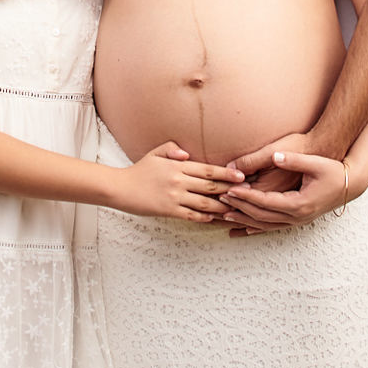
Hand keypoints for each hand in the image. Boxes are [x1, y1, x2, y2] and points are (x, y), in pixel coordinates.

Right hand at [115, 142, 244, 221]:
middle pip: (211, 186)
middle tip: (248, 193)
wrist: (120, 188)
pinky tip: (214, 218)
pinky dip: (205, 217)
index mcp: (177, 165)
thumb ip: (172, 149)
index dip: (227, 174)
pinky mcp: (169, 210)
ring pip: (205, 203)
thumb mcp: (155, 153)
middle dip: (231, 190)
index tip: (242, 176)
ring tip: (236, 208)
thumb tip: (187, 154)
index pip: (208, 170)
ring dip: (222, 206)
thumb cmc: (139, 170)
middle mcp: (178, 181)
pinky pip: (191, 215)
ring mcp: (174, 196)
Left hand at [222, 150, 349, 234]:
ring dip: (244, 221)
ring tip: (225, 216)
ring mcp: (298, 221)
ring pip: (265, 225)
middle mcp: (297, 216)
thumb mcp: (314, 163)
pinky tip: (244, 229)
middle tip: (220, 201)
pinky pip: (273, 227)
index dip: (246, 197)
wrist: (349, 184)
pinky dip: (257, 228)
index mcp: (299, 203)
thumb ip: (293, 160)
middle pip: (261, 216)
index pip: (265, 202)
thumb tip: (276, 156)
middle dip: (240, 209)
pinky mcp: (298, 220)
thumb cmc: (332, 170)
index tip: (229, 190)